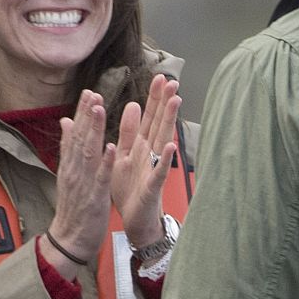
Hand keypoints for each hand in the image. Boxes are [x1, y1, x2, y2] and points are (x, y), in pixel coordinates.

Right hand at [43, 90, 114, 274]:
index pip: (76, 134)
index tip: (89, 93)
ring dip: (94, 131)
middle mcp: (75, 170)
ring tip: (99, 109)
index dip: (82, 113)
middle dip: (87, 115)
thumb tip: (66, 122)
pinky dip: (105, 162)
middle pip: (81, 138)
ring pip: (89, 153)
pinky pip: (101, 177)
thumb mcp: (69, 174)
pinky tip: (111, 147)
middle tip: (93, 93)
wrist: (69, 239)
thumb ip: (69, 148)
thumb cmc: (74, 207)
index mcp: (71, 165)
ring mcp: (84, 183)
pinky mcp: (95, 197)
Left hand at [111, 74, 181, 245]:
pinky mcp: (152, 185)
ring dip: (169, 121)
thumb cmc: (130, 189)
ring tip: (175, 101)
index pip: (148, 117)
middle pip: (158, 123)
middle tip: (171, 80)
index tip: (158, 78)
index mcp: (140, 145)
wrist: (134, 220)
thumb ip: (128, 131)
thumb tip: (133, 104)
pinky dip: (164, 159)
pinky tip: (170, 146)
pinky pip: (159, 171)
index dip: (153, 98)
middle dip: (164, 102)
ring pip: (162, 140)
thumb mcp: (124, 154)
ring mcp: (153, 168)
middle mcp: (150, 153)